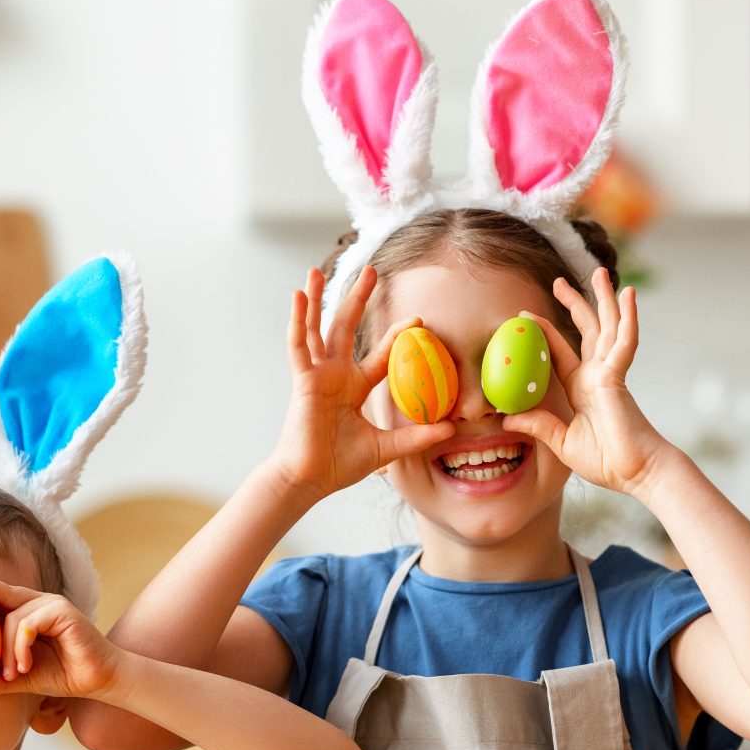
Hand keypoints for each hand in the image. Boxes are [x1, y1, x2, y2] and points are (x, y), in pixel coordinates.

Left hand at [0, 575, 121, 701]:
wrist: (99, 681)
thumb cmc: (65, 675)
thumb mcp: (24, 680)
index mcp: (29, 614)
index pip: (0, 597)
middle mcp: (40, 604)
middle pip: (2, 592)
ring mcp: (52, 605)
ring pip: (14, 619)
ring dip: (7, 651)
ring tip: (12, 674)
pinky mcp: (63, 612)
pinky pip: (29, 625)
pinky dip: (22, 647)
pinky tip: (25, 666)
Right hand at [269, 265, 455, 498]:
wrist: (311, 479)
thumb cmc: (340, 465)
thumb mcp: (386, 448)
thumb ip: (415, 436)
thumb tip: (451, 430)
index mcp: (354, 387)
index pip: (380, 355)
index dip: (397, 336)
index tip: (418, 319)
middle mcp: (335, 375)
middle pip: (347, 328)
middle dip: (359, 299)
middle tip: (373, 272)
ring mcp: (317, 375)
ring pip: (318, 329)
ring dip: (317, 299)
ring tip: (316, 270)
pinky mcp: (303, 380)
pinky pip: (298, 345)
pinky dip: (298, 320)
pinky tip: (299, 296)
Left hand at [508, 269, 677, 497]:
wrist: (634, 473)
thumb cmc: (606, 461)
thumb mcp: (561, 442)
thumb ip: (537, 425)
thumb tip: (506, 416)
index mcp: (583, 388)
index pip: (561, 353)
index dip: (547, 333)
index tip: (527, 316)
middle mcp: (597, 375)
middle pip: (587, 330)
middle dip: (575, 303)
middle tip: (558, 281)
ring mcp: (611, 373)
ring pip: (608, 326)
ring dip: (604, 299)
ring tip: (601, 272)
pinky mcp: (619, 377)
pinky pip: (625, 342)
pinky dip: (628, 318)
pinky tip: (628, 295)